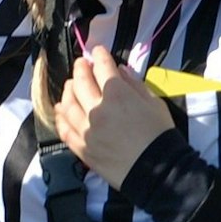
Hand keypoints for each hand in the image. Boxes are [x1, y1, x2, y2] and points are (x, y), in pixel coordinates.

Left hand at [53, 47, 175, 187]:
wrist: (156, 170)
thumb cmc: (160, 134)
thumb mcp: (154, 103)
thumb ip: (134, 84)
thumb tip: (120, 70)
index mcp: (117, 94)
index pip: (102, 67)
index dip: (99, 56)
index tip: (97, 52)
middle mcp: (96, 109)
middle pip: (80, 83)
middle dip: (80, 69)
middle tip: (81, 64)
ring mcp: (85, 128)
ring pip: (66, 104)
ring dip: (67, 91)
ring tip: (70, 85)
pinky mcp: (80, 146)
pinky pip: (64, 128)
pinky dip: (60, 116)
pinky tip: (60, 110)